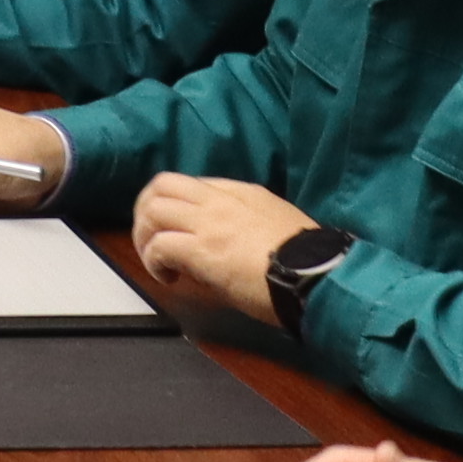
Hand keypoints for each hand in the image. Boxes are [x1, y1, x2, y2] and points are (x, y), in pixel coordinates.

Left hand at [125, 171, 318, 323]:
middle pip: (163, 184)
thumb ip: (248, 224)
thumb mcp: (277, 226)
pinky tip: (168, 277)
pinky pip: (159, 245)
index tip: (181, 230)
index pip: (195, 185)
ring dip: (145, 234)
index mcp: (243, 193)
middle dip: (147, 209)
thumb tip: (226, 245)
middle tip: (151, 237)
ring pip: (153, 208)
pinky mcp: (201, 250)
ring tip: (155, 259)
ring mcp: (209, 222)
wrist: (317, 277)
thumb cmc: (308, 261)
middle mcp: (221, 201)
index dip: (178, 206)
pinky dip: (153, 261)